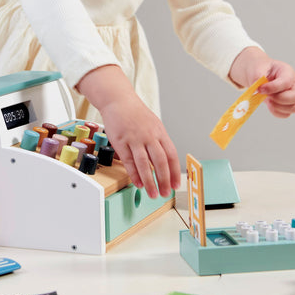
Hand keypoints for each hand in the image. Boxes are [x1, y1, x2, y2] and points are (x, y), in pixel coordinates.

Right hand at [77, 65, 180, 197]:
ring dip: (149, 181)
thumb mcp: (153, 125)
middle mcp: (149, 136)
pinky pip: (129, 161)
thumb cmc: (136, 114)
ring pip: (144, 164)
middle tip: (165, 193)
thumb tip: (165, 163)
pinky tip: (138, 183)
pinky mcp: (121, 141)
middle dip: (164, 180)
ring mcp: (134, 139)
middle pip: (160, 161)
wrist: (118, 101)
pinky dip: (134, 174)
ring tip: (152, 193)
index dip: (175, 172)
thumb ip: (159, 142)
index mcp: (160, 132)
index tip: (176, 184)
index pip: (171, 155)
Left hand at [229, 47, 294, 117]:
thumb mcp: (257, 69)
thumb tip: (258, 88)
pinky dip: (276, 112)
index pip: (286, 82)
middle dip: (279, 98)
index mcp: (287, 72)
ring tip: (267, 100)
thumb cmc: (260, 69)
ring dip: (278, 107)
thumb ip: (257, 77)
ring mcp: (292, 96)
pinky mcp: (286, 105)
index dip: (273, 88)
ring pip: (294, 107)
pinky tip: (268, 104)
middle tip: (266, 95)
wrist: (258, 73)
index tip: (260, 89)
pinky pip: (285, 114)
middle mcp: (293, 84)